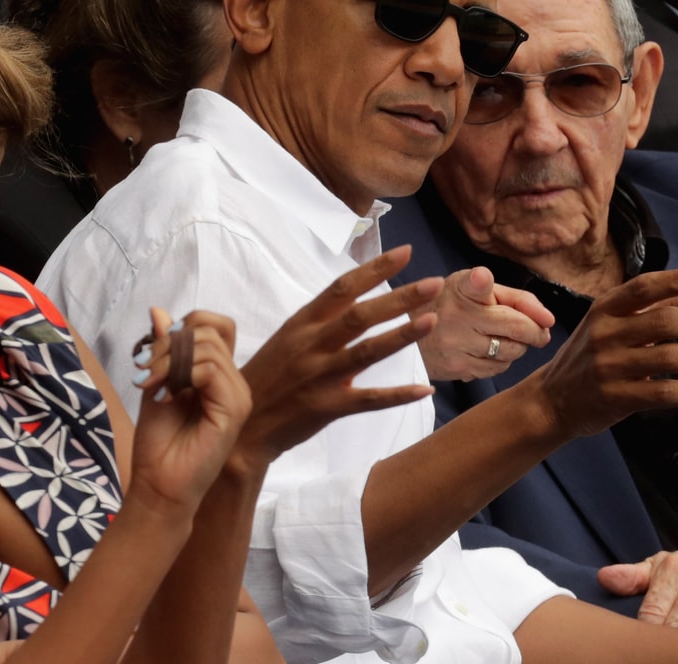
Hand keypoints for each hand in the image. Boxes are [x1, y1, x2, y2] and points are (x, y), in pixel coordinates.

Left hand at [127, 309, 251, 510]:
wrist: (158, 486)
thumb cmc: (158, 442)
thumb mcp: (154, 382)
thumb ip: (162, 349)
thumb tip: (159, 310)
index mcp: (220, 375)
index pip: (216, 324)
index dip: (184, 326)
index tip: (153, 353)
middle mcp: (234, 382)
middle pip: (209, 330)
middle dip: (168, 343)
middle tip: (144, 371)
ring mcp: (238, 396)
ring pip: (208, 347)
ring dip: (168, 361)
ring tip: (149, 385)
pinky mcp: (234, 410)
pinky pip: (211, 370)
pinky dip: (180, 375)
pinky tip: (163, 396)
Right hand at [235, 244, 438, 466]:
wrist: (242, 426)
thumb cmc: (267, 378)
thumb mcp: (287, 339)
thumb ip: (320, 322)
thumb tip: (357, 301)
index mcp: (301, 323)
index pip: (342, 288)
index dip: (374, 269)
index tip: (406, 252)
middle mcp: (311, 345)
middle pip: (360, 315)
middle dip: (399, 297)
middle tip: (434, 283)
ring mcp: (319, 376)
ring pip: (367, 352)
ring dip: (401, 335)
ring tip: (432, 321)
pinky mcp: (326, 407)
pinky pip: (368, 400)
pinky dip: (398, 395)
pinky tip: (425, 389)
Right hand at [413, 266, 553, 380]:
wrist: (409, 333)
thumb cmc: (451, 304)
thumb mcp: (473, 286)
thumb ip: (514, 297)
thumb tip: (548, 319)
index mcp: (462, 290)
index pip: (477, 286)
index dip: (493, 289)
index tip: (496, 288)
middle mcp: (457, 317)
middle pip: (516, 328)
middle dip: (536, 332)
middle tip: (541, 332)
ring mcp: (456, 345)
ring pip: (509, 353)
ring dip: (518, 347)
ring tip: (508, 339)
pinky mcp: (456, 368)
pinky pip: (495, 369)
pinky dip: (501, 361)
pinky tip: (490, 351)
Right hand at [526, 266, 677, 438]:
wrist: (553, 400)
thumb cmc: (595, 355)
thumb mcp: (621, 325)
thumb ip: (667, 306)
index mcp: (604, 310)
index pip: (643, 289)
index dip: (675, 281)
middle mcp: (604, 335)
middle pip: (662, 323)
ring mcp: (607, 368)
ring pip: (666, 358)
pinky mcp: (615, 398)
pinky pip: (662, 394)